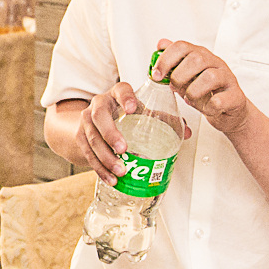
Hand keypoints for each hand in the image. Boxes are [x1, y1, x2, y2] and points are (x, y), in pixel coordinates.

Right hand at [69, 79, 192, 178]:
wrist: (96, 121)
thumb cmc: (126, 115)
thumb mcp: (142, 112)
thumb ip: (164, 119)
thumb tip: (188, 132)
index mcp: (117, 94)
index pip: (120, 89)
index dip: (126, 98)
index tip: (134, 108)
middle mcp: (99, 104)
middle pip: (99, 115)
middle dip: (110, 133)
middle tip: (124, 148)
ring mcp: (86, 121)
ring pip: (91, 138)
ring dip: (105, 156)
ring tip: (120, 170)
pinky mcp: (80, 137)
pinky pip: (87, 154)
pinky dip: (99, 168)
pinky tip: (111, 178)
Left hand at [153, 39, 252, 137]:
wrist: (228, 110)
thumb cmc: (206, 92)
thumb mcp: (187, 75)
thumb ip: (174, 61)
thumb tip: (161, 44)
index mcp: (201, 55)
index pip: (182, 46)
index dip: (166, 59)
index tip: (156, 75)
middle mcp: (215, 63)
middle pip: (196, 59)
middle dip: (179, 76)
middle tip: (175, 88)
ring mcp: (227, 78)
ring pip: (210, 77)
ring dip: (193, 91)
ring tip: (189, 99)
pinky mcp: (235, 96)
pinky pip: (220, 100)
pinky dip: (208, 107)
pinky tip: (206, 108)